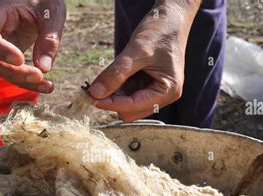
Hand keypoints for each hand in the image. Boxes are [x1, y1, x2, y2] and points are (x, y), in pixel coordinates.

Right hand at [0, 0, 65, 92]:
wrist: (41, 2)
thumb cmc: (45, 0)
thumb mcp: (53, 12)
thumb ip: (49, 37)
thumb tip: (44, 68)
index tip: (20, 59)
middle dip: (11, 72)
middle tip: (38, 75)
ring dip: (21, 81)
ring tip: (48, 85)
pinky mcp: (8, 56)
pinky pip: (12, 73)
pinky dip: (28, 82)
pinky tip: (46, 85)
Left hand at [89, 0, 200, 121]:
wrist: (171, 17)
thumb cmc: (160, 31)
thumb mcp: (137, 51)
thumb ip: (116, 73)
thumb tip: (95, 93)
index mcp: (168, 91)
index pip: (133, 107)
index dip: (111, 103)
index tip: (91, 96)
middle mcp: (164, 96)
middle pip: (130, 111)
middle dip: (113, 100)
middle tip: (95, 87)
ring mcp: (156, 92)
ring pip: (127, 104)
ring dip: (114, 94)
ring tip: (105, 77)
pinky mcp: (148, 85)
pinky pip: (129, 94)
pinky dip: (118, 88)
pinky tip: (113, 75)